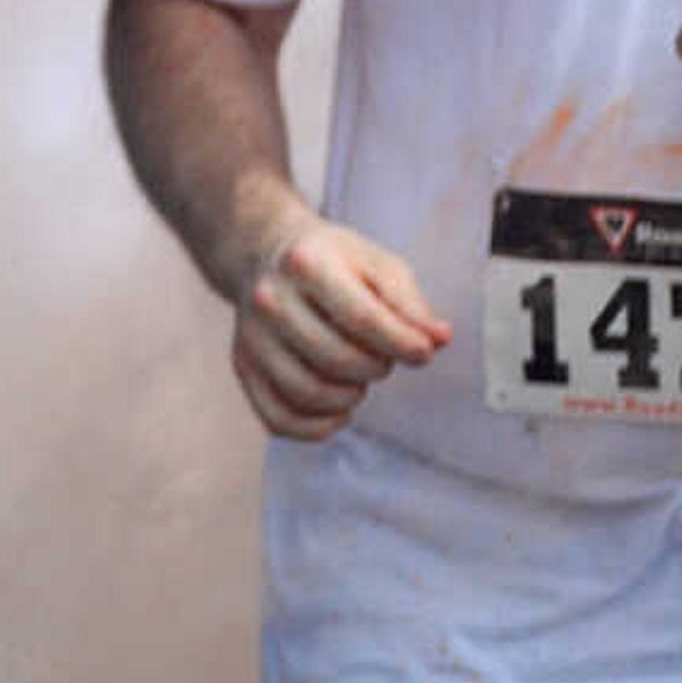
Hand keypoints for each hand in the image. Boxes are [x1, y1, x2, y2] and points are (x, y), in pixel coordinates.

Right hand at [228, 210, 448, 441]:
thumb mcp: (378, 265)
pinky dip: (316, 428)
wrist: (267, 254)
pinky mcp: (243, 366)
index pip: (363, 319)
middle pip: (338, 359)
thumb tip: (438, 339)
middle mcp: (270, 298)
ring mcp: (251, 336)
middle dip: (376, 367)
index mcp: (306, 263)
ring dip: (349, 397)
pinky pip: (279, 419)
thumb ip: (409, 304)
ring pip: (309, 392)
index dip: (404, 345)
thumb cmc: (332, 262)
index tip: (423, 352)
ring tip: (358, 376)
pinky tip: (339, 411)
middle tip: (381, 356)